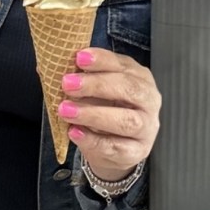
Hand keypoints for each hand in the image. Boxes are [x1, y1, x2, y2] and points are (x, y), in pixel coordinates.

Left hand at [59, 48, 160, 180]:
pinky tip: (74, 132)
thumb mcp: (99, 92)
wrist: (117, 150)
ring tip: (66, 110)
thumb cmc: (107, 111)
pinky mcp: (138, 151)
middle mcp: (149, 100)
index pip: (123, 65)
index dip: (102, 60)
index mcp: (140, 78)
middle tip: (68, 84)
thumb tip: (60, 68)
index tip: (79, 57)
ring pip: (126, 120)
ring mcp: (146, 127)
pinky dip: (93, 140)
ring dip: (93, 114)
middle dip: (97, 85)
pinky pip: (117, 147)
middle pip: (129, 89)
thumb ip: (86, 79)